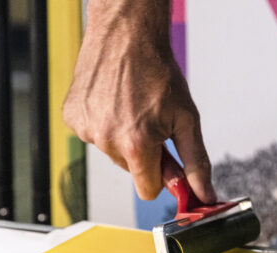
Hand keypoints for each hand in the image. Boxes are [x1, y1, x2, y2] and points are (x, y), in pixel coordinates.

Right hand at [63, 0, 215, 203]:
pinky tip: (112, 103)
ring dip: (122, 138)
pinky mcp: (72, 118)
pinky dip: (104, 124)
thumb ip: (195, 163)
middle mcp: (107, 141)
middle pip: (131, 170)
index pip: (148, 191)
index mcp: (136, 145)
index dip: (161, 177)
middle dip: (143, 153)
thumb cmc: (157, 72)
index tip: (166, 160)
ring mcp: (86, 129)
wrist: (127, 34)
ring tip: (130, 107)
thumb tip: (204, 194)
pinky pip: (93, 135)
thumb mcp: (186, 120)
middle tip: (150, 122)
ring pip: (112, 153)